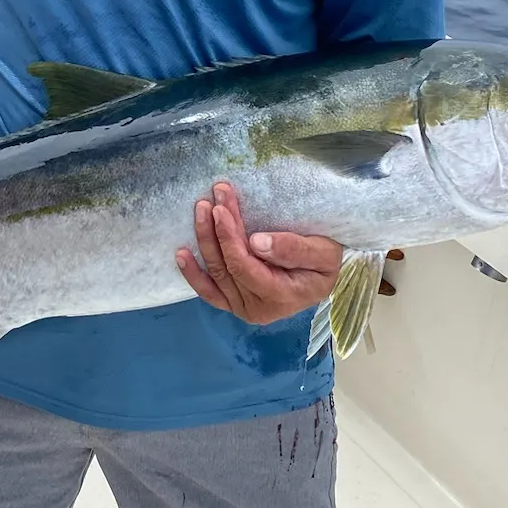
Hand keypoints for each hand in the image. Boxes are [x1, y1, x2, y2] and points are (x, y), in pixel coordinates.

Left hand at [176, 182, 343, 323]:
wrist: (325, 277)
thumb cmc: (327, 262)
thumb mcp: (323, 252)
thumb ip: (293, 249)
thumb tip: (257, 242)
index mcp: (280, 296)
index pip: (244, 266)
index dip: (229, 237)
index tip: (221, 207)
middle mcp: (257, 309)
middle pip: (226, 267)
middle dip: (216, 230)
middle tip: (211, 198)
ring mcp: (243, 308)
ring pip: (215, 274)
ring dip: (205, 240)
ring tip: (201, 209)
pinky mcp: (233, 303)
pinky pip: (209, 291)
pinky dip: (193, 274)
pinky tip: (181, 253)